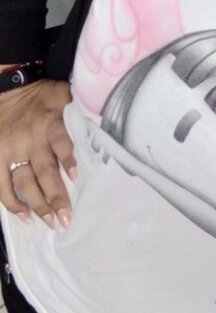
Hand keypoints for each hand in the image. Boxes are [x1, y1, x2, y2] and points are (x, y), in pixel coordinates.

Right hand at [0, 78, 74, 227]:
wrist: (10, 90)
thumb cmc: (44, 96)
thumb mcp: (65, 95)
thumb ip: (81, 108)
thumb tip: (108, 119)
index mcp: (50, 123)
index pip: (61, 142)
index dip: (68, 160)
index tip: (76, 178)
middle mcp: (31, 139)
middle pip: (44, 171)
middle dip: (55, 196)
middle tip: (66, 218)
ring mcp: (12, 151)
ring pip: (24, 182)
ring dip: (37, 204)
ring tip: (51, 222)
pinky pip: (2, 184)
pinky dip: (12, 202)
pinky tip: (25, 216)